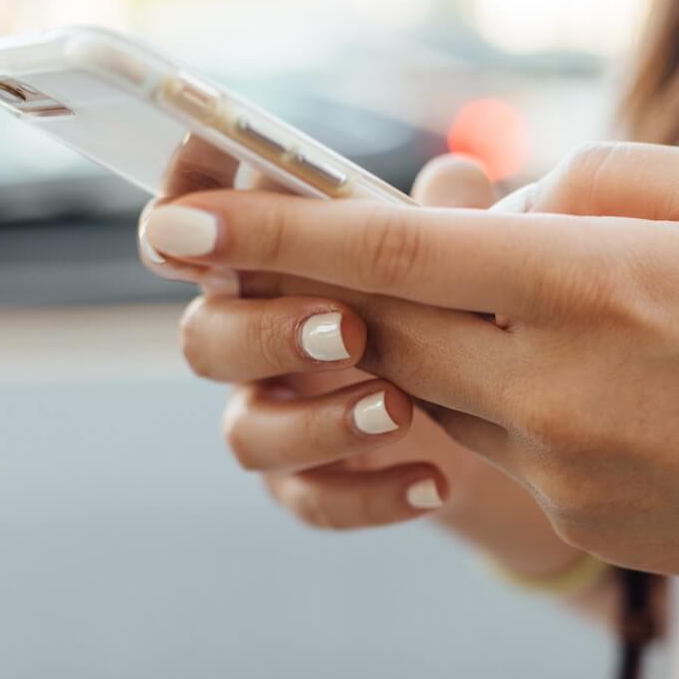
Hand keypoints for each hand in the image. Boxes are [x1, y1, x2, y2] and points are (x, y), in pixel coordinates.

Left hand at [140, 143, 678, 584]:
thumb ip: (595, 178)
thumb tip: (494, 204)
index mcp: (593, 283)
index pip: (394, 251)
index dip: (276, 232)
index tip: (181, 223)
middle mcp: (554, 383)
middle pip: (383, 328)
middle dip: (328, 289)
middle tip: (305, 258)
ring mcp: (558, 465)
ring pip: (433, 388)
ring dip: (436, 341)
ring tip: (530, 310)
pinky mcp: (574, 516)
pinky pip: (498, 444)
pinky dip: (507, 398)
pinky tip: (597, 386)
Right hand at [141, 155, 542, 544]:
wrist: (496, 419)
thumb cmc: (452, 305)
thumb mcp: (459, 256)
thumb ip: (447, 216)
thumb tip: (457, 177)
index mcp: (268, 263)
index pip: (197, 229)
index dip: (183, 210)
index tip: (202, 207)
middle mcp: (252, 338)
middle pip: (205, 337)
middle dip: (268, 332)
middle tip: (348, 329)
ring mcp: (274, 416)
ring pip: (246, 433)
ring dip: (318, 422)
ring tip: (400, 410)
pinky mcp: (308, 483)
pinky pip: (311, 501)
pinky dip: (371, 494)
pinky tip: (435, 482)